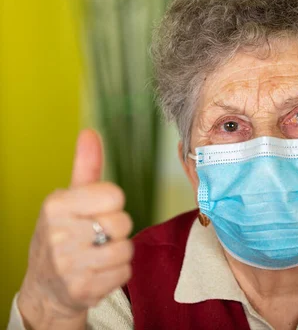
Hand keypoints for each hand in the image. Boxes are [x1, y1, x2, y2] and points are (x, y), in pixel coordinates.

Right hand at [17, 130, 132, 328]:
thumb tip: (90, 132)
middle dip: (117, 230)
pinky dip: (118, 272)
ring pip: (126, 249)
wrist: (46, 287)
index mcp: (56, 205)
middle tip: (97, 236)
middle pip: (123, 223)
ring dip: (119, 252)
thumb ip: (86, 167)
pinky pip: (124, 272)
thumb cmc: (64, 234)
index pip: (114, 195)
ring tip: (98, 254)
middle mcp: (58, 234)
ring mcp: (68, 265)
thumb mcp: (69, 199)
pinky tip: (99, 271)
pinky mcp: (82, 290)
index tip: (97, 211)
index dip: (112, 204)